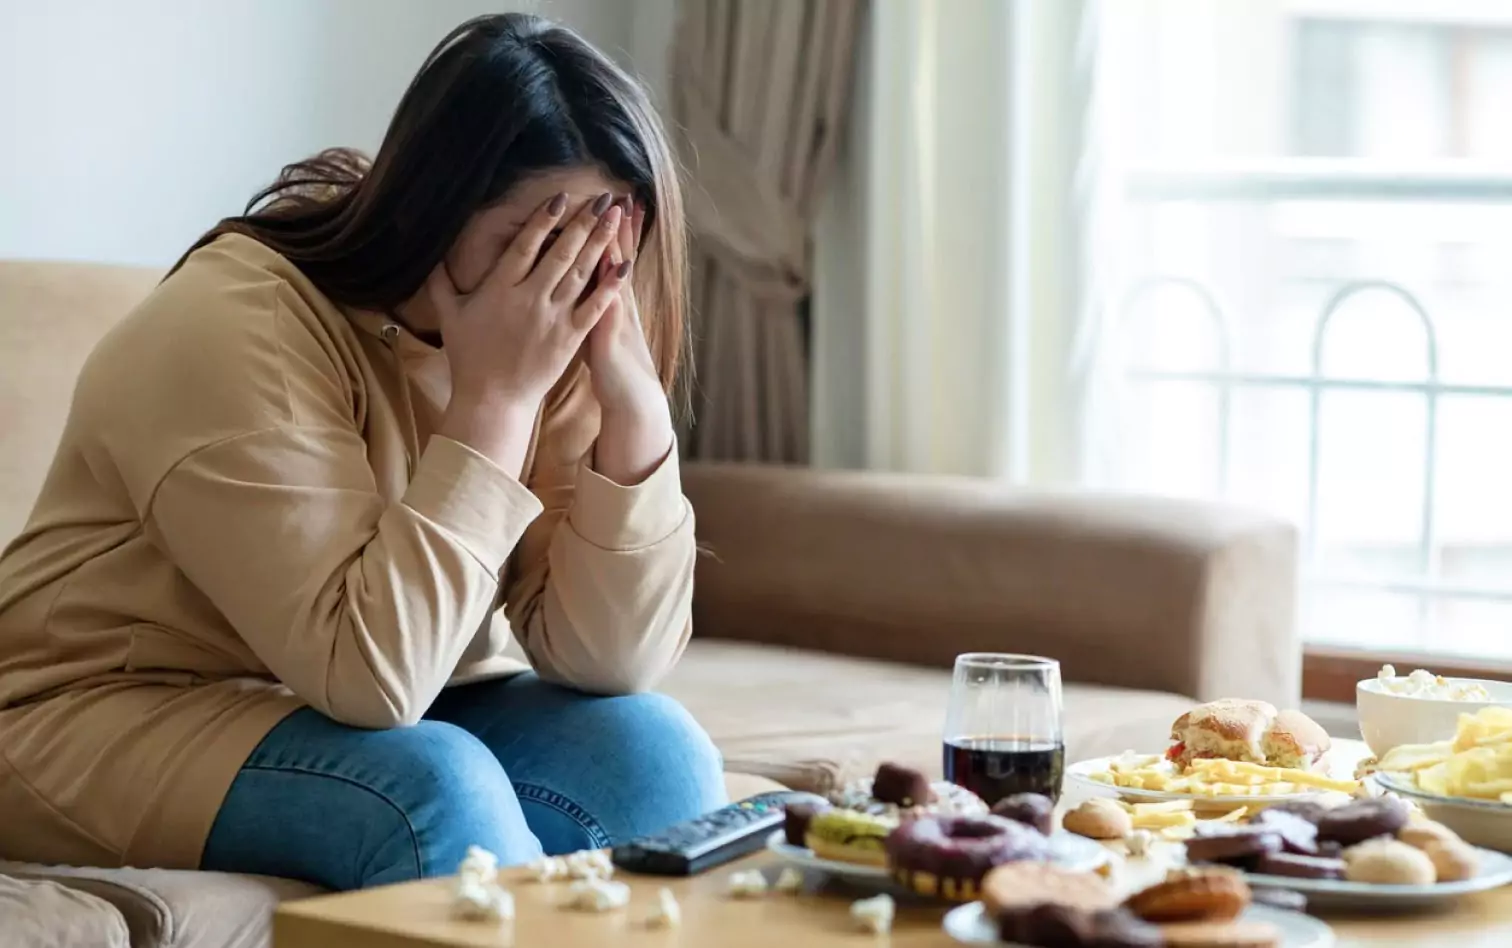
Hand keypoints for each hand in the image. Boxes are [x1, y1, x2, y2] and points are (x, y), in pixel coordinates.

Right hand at [430, 193, 627, 470]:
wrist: (493, 400)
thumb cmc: (469, 358)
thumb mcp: (449, 317)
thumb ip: (442, 283)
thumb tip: (432, 255)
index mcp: (499, 289)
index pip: (524, 246)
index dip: (543, 220)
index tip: (560, 197)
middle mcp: (529, 299)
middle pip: (561, 253)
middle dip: (582, 223)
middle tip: (602, 198)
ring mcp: (553, 318)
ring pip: (581, 273)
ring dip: (600, 243)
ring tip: (615, 217)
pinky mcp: (571, 338)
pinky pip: (595, 307)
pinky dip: (611, 285)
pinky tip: (625, 265)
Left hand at [587, 199, 674, 484]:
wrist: (633, 398)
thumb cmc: (612, 365)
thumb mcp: (602, 329)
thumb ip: (592, 303)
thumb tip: (582, 281)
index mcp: (613, 299)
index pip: (613, 256)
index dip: (615, 229)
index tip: (617, 199)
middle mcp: (618, 302)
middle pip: (617, 255)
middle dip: (619, 225)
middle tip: (622, 192)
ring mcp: (617, 315)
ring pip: (616, 272)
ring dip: (617, 242)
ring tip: (619, 214)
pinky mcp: (611, 333)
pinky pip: (609, 302)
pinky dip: (609, 281)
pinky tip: (608, 262)